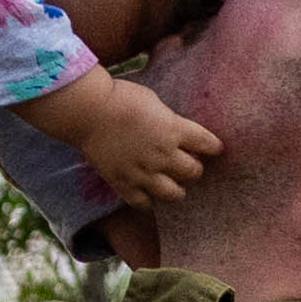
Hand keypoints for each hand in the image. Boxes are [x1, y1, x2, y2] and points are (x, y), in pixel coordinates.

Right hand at [28, 63, 226, 206]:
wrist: (87, 110)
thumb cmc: (120, 97)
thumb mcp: (154, 101)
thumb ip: (169, 121)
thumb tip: (177, 132)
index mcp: (174, 129)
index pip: (208, 144)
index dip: (213, 147)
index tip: (213, 148)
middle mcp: (163, 154)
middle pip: (194, 172)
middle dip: (193, 168)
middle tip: (187, 164)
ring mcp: (144, 172)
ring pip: (175, 194)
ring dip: (176, 188)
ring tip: (171, 183)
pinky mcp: (124, 184)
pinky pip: (145, 204)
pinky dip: (149, 201)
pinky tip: (147, 193)